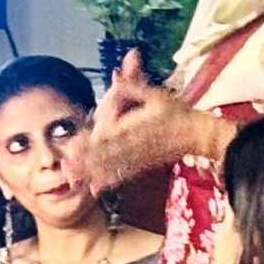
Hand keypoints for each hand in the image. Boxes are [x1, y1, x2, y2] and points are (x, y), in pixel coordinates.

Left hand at [73, 53, 206, 192]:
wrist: (197, 135)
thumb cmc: (177, 112)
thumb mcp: (155, 94)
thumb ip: (133, 86)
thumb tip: (115, 76)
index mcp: (134, 125)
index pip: (107, 134)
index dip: (89, 141)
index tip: (72, 146)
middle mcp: (134, 144)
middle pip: (104, 154)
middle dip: (84, 162)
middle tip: (66, 168)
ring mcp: (138, 157)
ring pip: (111, 167)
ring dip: (92, 173)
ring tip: (74, 180)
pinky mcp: (143, 166)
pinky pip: (123, 175)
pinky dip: (109, 181)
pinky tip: (95, 188)